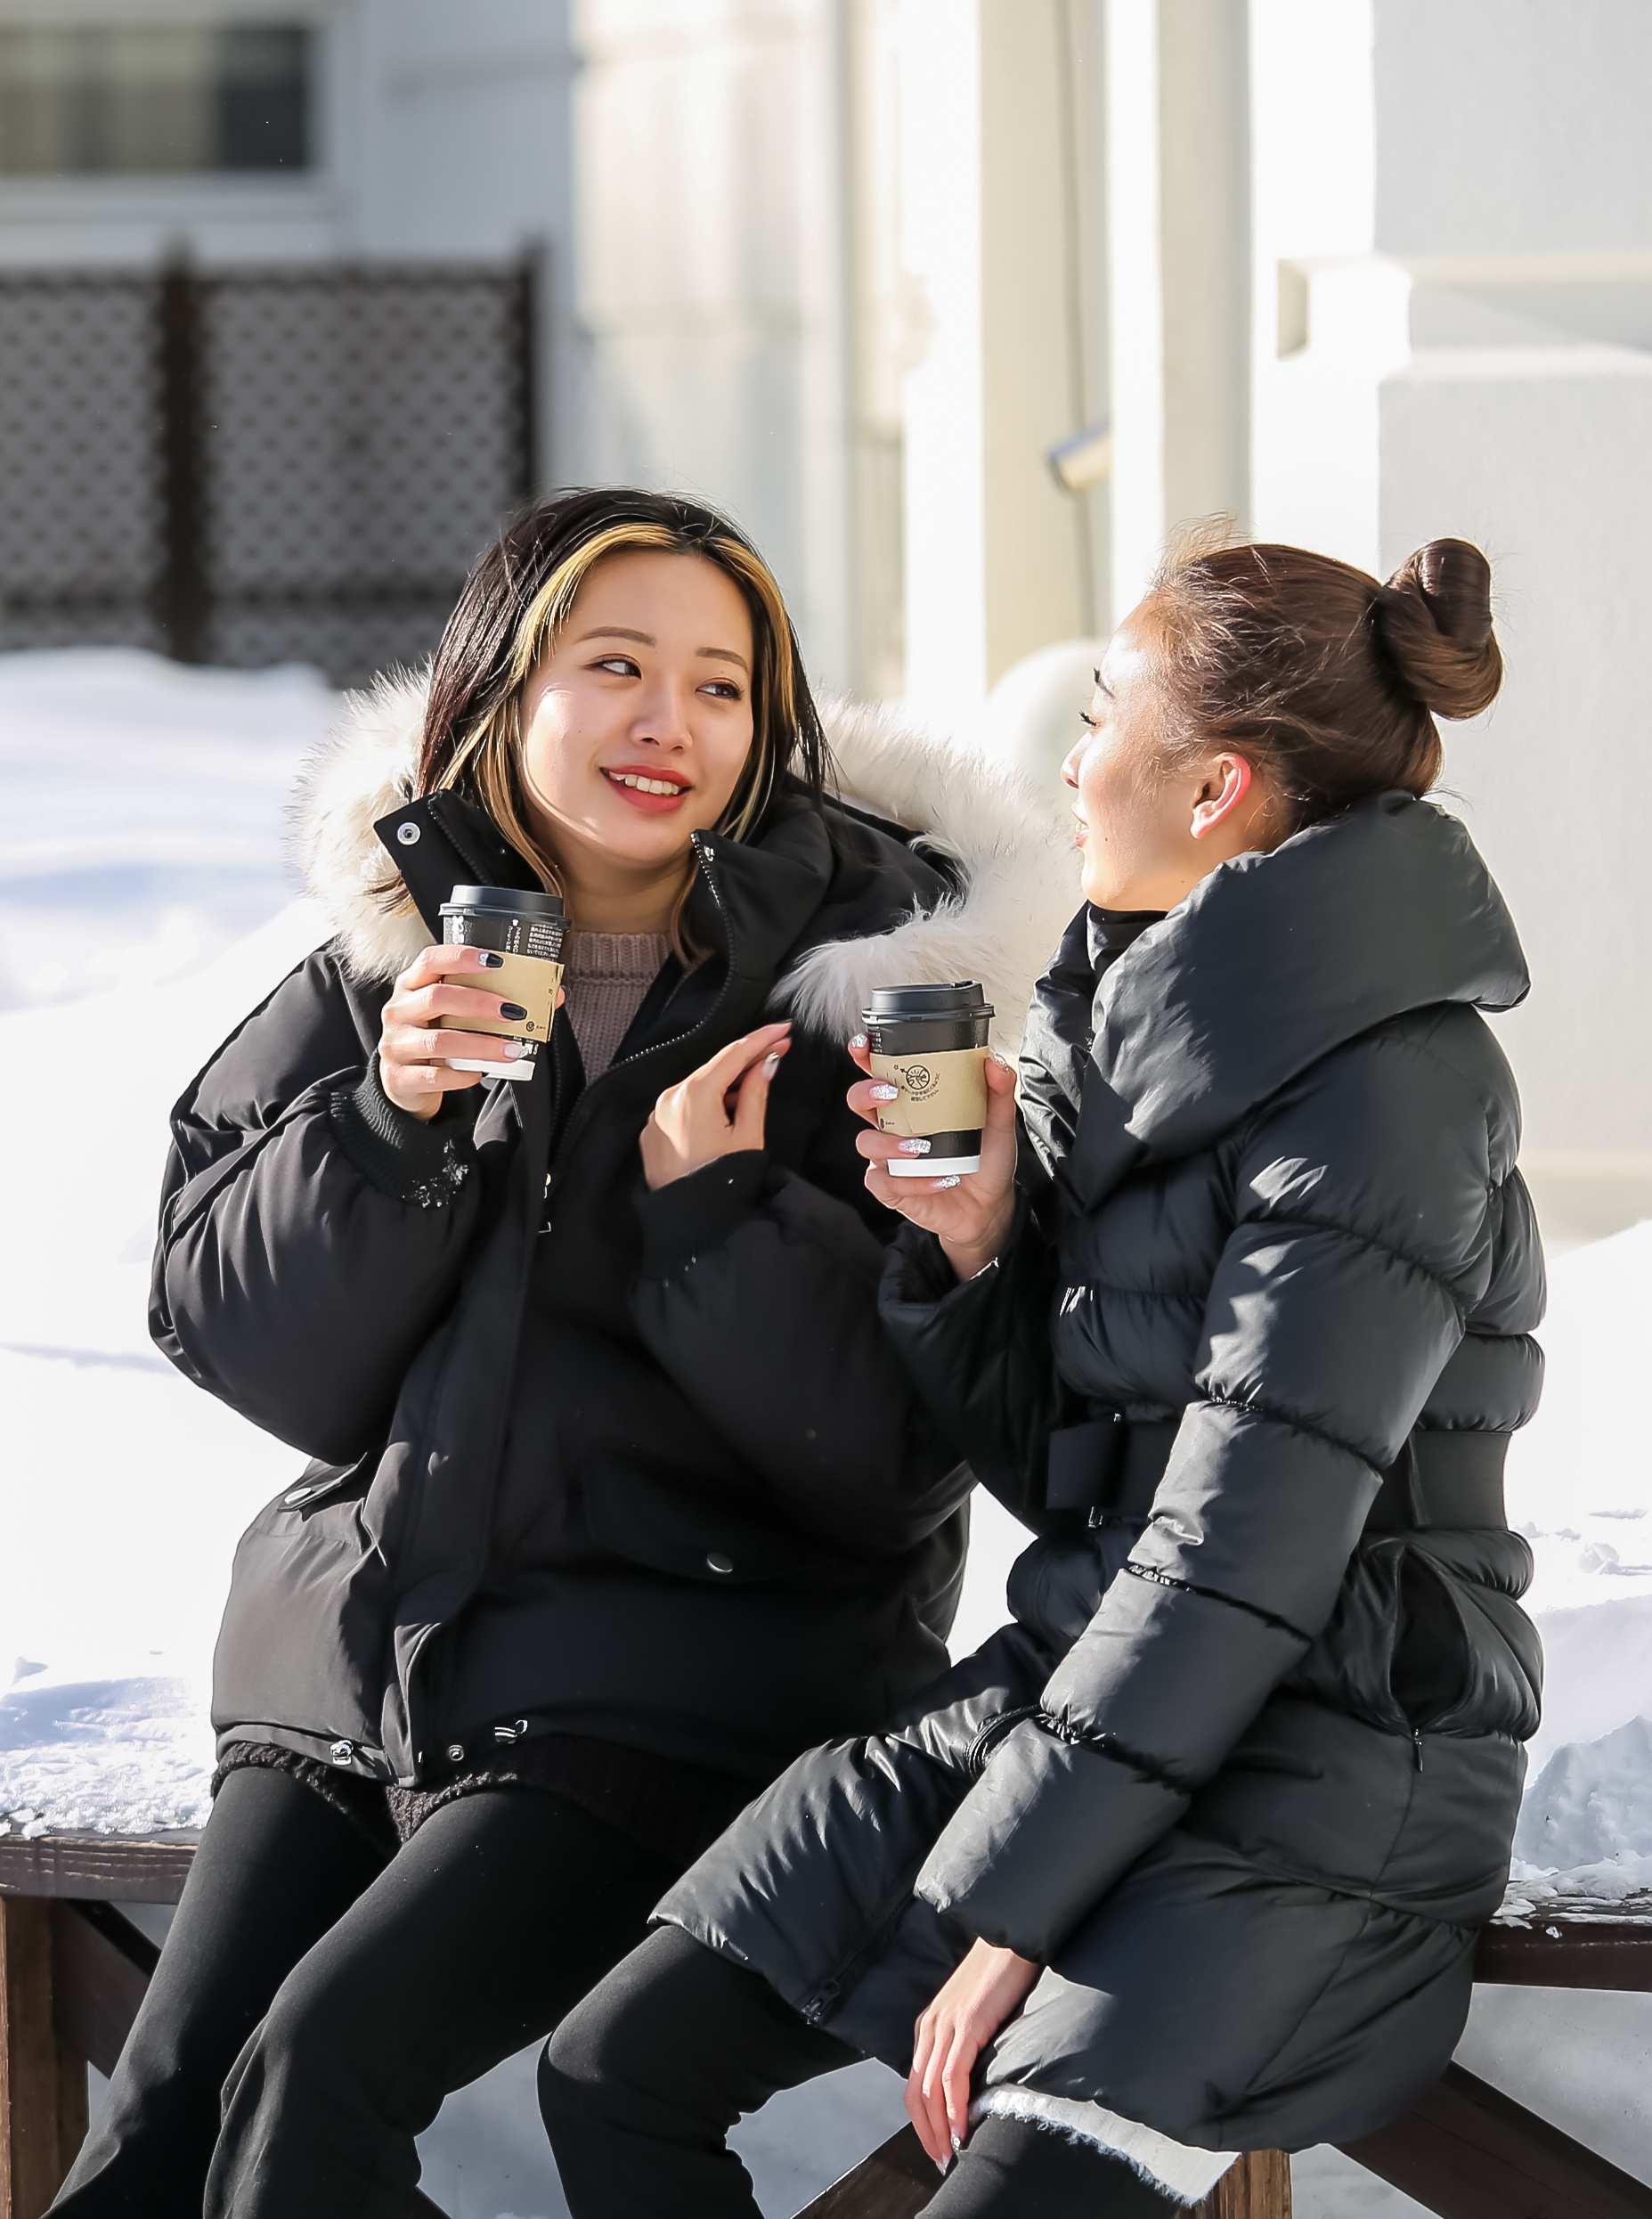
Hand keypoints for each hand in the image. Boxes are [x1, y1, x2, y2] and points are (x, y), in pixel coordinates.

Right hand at [378, 944, 557, 1119]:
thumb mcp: (453, 1016)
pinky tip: (480, 1073)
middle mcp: (399, 1011)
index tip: (496, 960)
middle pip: (437, 997)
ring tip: (511, 1049)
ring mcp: (396, 1044)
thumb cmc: (435, 1037)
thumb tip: (554, 996)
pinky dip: (462, 1075)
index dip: (461, 957)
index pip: (431, 960)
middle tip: (513, 1011)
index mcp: (412, 986)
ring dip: (480, 1044)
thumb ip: (491, 1003)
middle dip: (479, 1003)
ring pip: (438, 1041)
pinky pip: (434, 1075)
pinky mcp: (400, 1077)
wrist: (403, 1082)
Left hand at [640, 1022, 791, 1188]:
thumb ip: (756, 1092)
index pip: (733, 1055)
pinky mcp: (652, 1130)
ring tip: (756, 1085)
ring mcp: (656, 1114)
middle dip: (746, 1060)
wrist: (691, 1224)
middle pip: (714, 1069)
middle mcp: (669, 1098)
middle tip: (778, 1049)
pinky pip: (683, 1106)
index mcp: (694, 1095)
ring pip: (699, 1087)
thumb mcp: (748, 1136)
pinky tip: (727, 1110)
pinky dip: (706, 1102)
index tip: (783, 1028)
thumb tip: (766, 1063)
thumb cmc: (722, 1183)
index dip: (761, 1039)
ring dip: (727, 1083)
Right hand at [847, 1036, 1017, 1280]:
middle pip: (857, 1101)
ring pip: (865, 1143)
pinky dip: (913, 1182)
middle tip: (892, 1093)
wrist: (989, 1204)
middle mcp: (893, 1126)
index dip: (864, 1055)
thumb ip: (998, 1091)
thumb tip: (994, 1062)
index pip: (879, 1072)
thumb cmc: (985, 1158)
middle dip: (865, 1093)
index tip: (864, 1044)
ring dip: (889, 1143)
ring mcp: (888, 1158)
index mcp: (912, 1103)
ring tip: (921, 1147)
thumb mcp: (998, 1123)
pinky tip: (941, 1179)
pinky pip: (885, 1183)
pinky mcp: (891, 1189)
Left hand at [906, 1938, 1041, 2167]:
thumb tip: (970, 2088)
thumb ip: (965, 2046)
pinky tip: (962, 2126)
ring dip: (939, 2127)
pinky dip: (955, 2105)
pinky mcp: (968, 2023)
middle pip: (916, 2093)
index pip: (914, 2085)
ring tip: (952, 2152)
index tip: (938, 2148)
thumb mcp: (973, 2017)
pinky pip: (954, 2074)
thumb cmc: (997, 1978)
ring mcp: (947, 2025)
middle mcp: (930, 2028)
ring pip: (931, 2089)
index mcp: (929, 2027)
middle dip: (926, 2133)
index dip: (922, 2122)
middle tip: (942, 2161)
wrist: (1008, 1938)